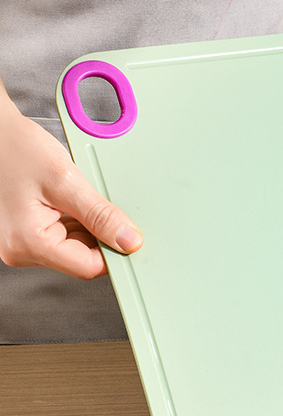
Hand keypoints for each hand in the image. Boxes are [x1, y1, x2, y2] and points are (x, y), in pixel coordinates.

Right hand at [0, 101, 142, 277]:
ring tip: (80, 194)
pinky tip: (72, 198)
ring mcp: (21, 242)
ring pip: (73, 246)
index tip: (132, 236)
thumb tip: (127, 240)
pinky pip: (61, 234)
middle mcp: (21, 249)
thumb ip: (99, 214)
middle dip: (100, 234)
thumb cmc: (16, 149)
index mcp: (29, 243)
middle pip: (80, 257)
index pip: (87, 267)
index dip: (114, 251)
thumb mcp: (66, 180)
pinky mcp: (25, 231)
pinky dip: (75, 219)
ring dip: (88, 225)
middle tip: (107, 204)